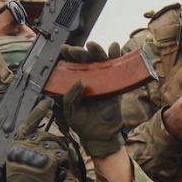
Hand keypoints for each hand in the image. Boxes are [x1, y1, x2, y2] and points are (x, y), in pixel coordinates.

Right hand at [2, 100, 65, 181]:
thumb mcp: (16, 160)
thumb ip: (25, 147)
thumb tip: (37, 136)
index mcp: (17, 143)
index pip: (28, 123)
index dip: (38, 111)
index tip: (46, 102)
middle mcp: (26, 144)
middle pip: (47, 135)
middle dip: (54, 145)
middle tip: (55, 156)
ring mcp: (38, 151)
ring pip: (57, 144)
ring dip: (59, 155)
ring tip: (54, 167)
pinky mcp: (49, 159)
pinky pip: (62, 156)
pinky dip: (62, 164)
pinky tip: (56, 171)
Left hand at [58, 42, 127, 157]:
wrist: (99, 136)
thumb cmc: (82, 123)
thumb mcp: (70, 110)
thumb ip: (70, 96)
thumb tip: (79, 81)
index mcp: (77, 83)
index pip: (72, 66)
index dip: (68, 56)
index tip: (64, 49)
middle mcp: (90, 78)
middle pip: (86, 60)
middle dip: (80, 53)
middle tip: (74, 50)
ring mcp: (103, 80)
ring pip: (101, 61)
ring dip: (97, 51)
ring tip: (92, 45)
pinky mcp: (115, 85)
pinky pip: (117, 69)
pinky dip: (116, 57)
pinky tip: (114, 47)